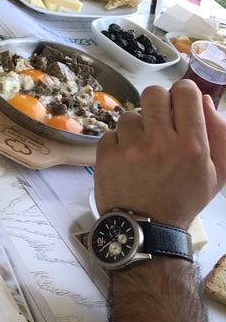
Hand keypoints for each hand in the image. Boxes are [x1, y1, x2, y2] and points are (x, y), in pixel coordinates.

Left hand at [94, 80, 225, 229]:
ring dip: (136, 128)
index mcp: (192, 146)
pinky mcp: (107, 155)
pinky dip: (117, 143)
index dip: (182, 93)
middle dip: (157, 103)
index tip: (179, 103)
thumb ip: (218, 134)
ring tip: (141, 150)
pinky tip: (126, 160)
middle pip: (153, 93)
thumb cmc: (182, 199)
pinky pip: (111, 132)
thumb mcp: (216, 173)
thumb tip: (205, 101)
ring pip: (130, 114)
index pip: (186, 92)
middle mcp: (161, 143)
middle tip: (158, 121)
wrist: (145, 229)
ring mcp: (131, 148)